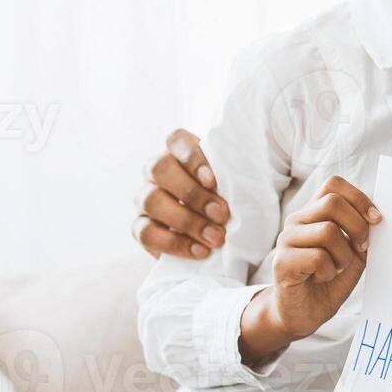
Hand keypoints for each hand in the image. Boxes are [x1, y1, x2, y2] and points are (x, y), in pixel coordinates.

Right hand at [131, 129, 229, 258]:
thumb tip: (251, 181)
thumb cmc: (229, 201)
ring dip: (186, 220)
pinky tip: (200, 251)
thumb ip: (234, 176)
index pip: (176, 140)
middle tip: (221, 214)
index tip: (213, 181)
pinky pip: (146, 232)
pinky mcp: (140, 227)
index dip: (191, 157)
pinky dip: (174, 243)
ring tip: (215, 238)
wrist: (215, 236)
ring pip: (150, 200)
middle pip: (159, 168)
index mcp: (179, 151)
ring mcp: (145, 198)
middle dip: (192, 193)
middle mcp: (157, 171)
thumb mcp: (234, 184)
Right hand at [240, 177, 380, 360]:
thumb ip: (361, 233)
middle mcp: (297, 221)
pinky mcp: (282, 262)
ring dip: (343, 255)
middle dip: (357, 226)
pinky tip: (322, 278)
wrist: (304, 314)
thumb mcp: (353, 253)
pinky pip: (318, 257)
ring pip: (327, 231)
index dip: (359, 198)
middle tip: (361, 248)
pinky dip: (329, 271)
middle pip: (332, 202)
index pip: (334, 184)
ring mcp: (286, 239)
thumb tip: (377, 217)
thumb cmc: (328, 281)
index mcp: (313, 213)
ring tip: (336, 268)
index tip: (376, 219)